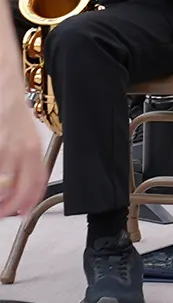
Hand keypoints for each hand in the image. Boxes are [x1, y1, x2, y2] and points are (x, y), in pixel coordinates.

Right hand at [0, 98, 47, 217]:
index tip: (24, 211)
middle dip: (11, 206)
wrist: (5, 89)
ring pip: (4, 183)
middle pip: (19, 187)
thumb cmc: (14, 112)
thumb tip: (25, 180)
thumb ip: (29, 158)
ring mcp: (4, 148)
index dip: (31, 200)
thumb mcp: (29, 136)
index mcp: (34, 147)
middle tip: (6, 213)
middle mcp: (21, 149)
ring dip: (0, 198)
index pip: (37, 181)